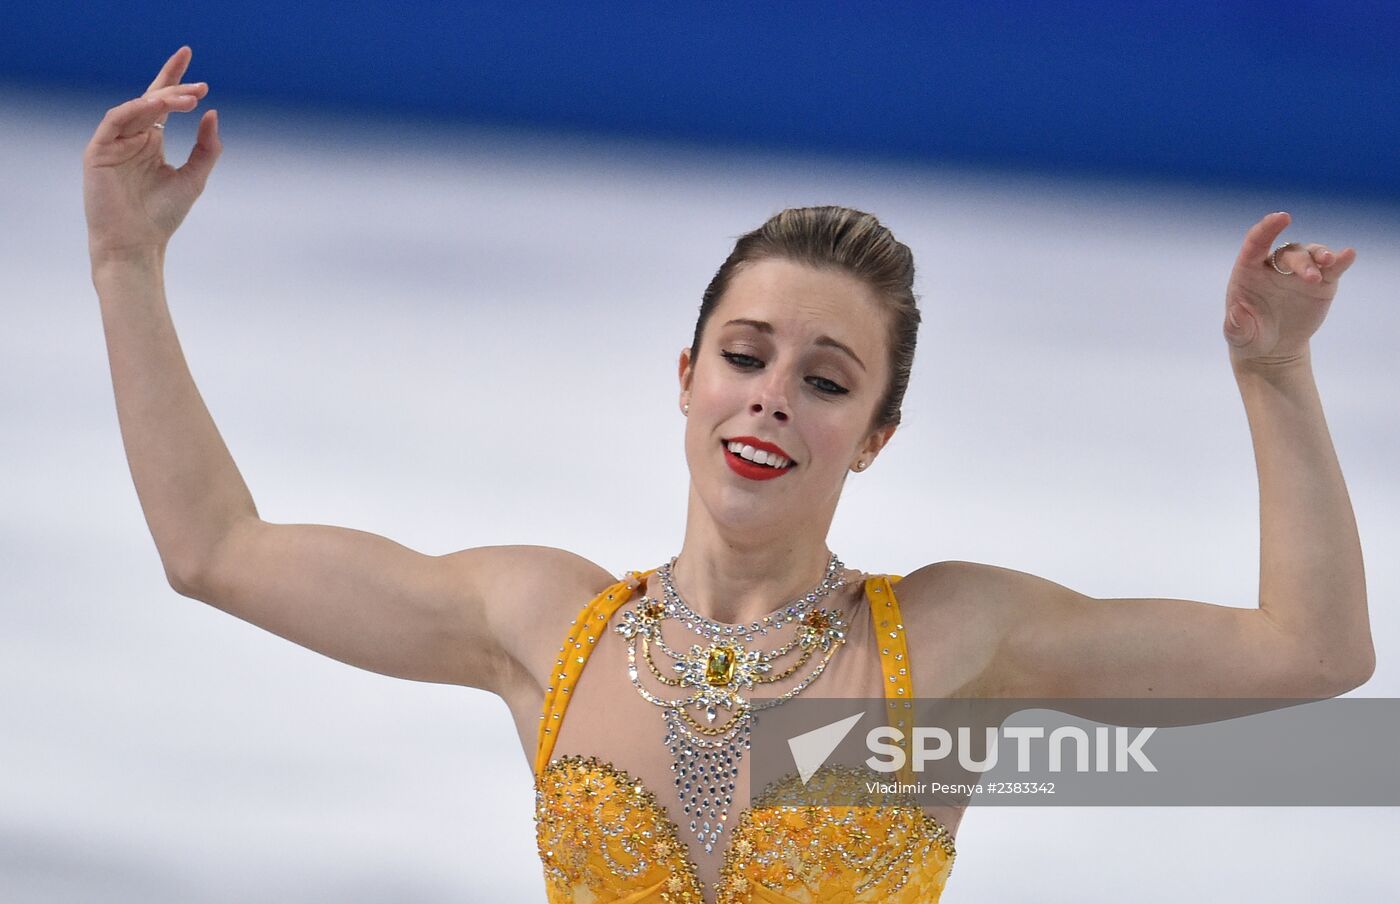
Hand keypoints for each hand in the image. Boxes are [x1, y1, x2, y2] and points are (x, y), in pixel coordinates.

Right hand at [83, 46, 220, 263]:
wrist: (138, 244)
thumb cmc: (162, 215)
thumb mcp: (194, 177)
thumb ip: (206, 147)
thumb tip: (212, 113)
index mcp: (150, 142)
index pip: (161, 102)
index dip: (173, 78)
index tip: (188, 56)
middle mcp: (131, 138)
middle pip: (151, 102)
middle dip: (174, 89)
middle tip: (200, 86)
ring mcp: (113, 143)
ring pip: (136, 109)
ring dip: (161, 100)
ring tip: (188, 99)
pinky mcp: (98, 150)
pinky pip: (115, 120)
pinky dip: (135, 110)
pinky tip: (156, 107)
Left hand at [1223, 211, 1355, 367]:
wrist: (1274, 349)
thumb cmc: (1250, 336)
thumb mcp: (1239, 335)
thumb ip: (1235, 325)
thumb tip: (1236, 315)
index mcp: (1249, 271)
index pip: (1256, 242)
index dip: (1267, 228)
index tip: (1281, 217)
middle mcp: (1275, 266)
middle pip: (1289, 252)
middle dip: (1301, 262)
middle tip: (1311, 278)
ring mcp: (1299, 273)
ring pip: (1311, 254)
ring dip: (1321, 255)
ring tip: (1329, 262)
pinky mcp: (1322, 283)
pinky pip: (1333, 268)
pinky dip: (1341, 260)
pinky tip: (1348, 255)